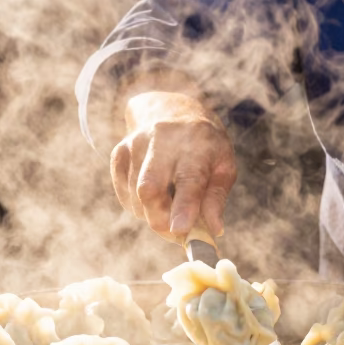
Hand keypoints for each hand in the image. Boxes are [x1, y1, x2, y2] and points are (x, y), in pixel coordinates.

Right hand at [110, 91, 236, 238]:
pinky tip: (153, 198)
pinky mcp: (119, 152)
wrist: (172, 110)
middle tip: (175, 234)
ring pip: (135, 195)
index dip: (184, 206)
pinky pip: (124, 193)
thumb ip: (216, 198)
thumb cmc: (204, 146)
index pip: (189, 178)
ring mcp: (136, 144)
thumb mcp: (224, 165)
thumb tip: (214, 231)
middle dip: (159, 220)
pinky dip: (138, 206)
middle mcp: (162, 139)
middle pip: (150, 188)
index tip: (180, 231)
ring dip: (151, 214)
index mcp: (196, 143)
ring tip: (169, 209)